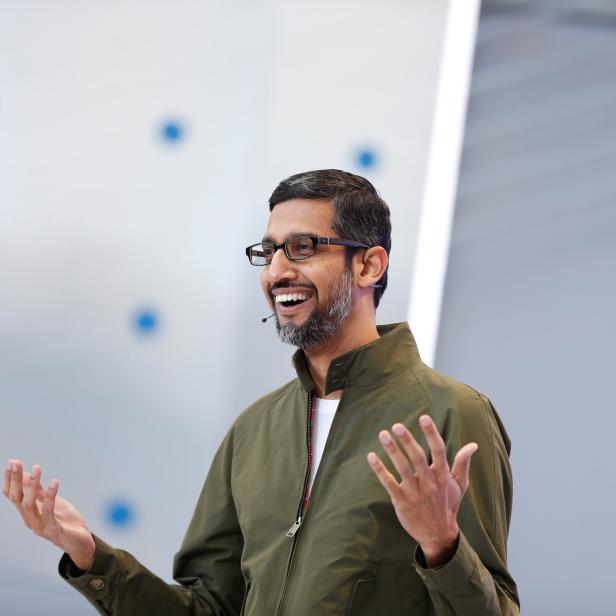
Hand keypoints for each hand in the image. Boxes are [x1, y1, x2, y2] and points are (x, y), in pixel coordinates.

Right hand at [3, 459, 95, 569]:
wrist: (80, 543)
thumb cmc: (65, 522)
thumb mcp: (52, 503)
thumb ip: (40, 493)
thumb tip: (30, 475)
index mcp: (28, 513)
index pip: (12, 496)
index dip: (9, 480)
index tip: (11, 463)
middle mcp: (30, 520)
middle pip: (17, 498)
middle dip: (15, 479)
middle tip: (16, 462)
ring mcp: (40, 526)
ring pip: (28, 504)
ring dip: (31, 485)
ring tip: (37, 467)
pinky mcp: (53, 529)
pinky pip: (48, 510)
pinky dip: (50, 495)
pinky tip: (54, 482)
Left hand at [367, 415, 477, 566]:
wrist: (438, 534)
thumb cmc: (448, 504)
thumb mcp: (459, 485)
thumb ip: (463, 463)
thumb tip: (473, 445)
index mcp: (442, 476)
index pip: (438, 451)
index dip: (431, 434)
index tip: (424, 418)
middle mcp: (429, 483)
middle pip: (417, 457)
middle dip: (407, 440)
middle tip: (396, 425)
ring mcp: (414, 493)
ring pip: (402, 468)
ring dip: (392, 451)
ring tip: (383, 434)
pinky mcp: (401, 502)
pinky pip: (389, 483)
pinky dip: (379, 470)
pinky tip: (371, 456)